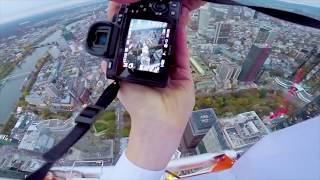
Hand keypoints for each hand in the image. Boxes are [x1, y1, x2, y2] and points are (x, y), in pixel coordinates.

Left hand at [103, 0, 203, 169]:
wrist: (158, 122)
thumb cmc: (140, 107)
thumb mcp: (122, 84)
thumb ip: (115, 70)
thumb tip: (104, 58)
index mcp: (143, 69)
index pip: (143, 47)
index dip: (142, 32)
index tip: (139, 18)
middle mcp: (158, 67)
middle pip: (159, 43)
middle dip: (158, 28)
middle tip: (156, 13)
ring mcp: (172, 69)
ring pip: (172, 45)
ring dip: (171, 29)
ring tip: (168, 14)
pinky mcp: (184, 73)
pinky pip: (183, 53)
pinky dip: (181, 38)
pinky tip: (177, 25)